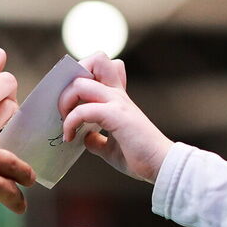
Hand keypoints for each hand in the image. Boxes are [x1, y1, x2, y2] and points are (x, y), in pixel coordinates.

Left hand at [56, 53, 171, 182]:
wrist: (162, 166)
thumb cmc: (140, 157)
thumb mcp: (110, 147)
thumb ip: (96, 140)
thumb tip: (83, 138)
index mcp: (117, 98)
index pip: (101, 66)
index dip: (82, 74)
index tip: (71, 100)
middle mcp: (117, 94)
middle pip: (94, 60)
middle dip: (70, 79)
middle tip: (65, 107)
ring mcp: (117, 102)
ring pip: (81, 82)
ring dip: (65, 101)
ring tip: (65, 124)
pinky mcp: (116, 114)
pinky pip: (83, 109)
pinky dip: (70, 122)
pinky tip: (70, 138)